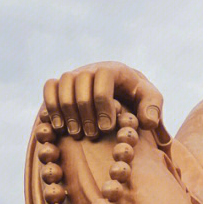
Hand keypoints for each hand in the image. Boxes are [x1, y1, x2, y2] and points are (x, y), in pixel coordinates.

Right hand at [42, 63, 162, 139]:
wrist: (122, 89)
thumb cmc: (137, 96)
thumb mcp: (151, 100)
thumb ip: (153, 109)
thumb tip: (147, 122)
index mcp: (113, 69)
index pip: (102, 79)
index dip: (103, 104)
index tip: (107, 127)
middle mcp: (91, 68)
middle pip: (79, 84)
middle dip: (85, 112)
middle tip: (92, 135)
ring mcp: (74, 75)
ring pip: (62, 86)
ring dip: (66, 112)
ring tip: (76, 134)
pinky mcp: (62, 84)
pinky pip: (49, 88)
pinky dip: (51, 106)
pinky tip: (58, 127)